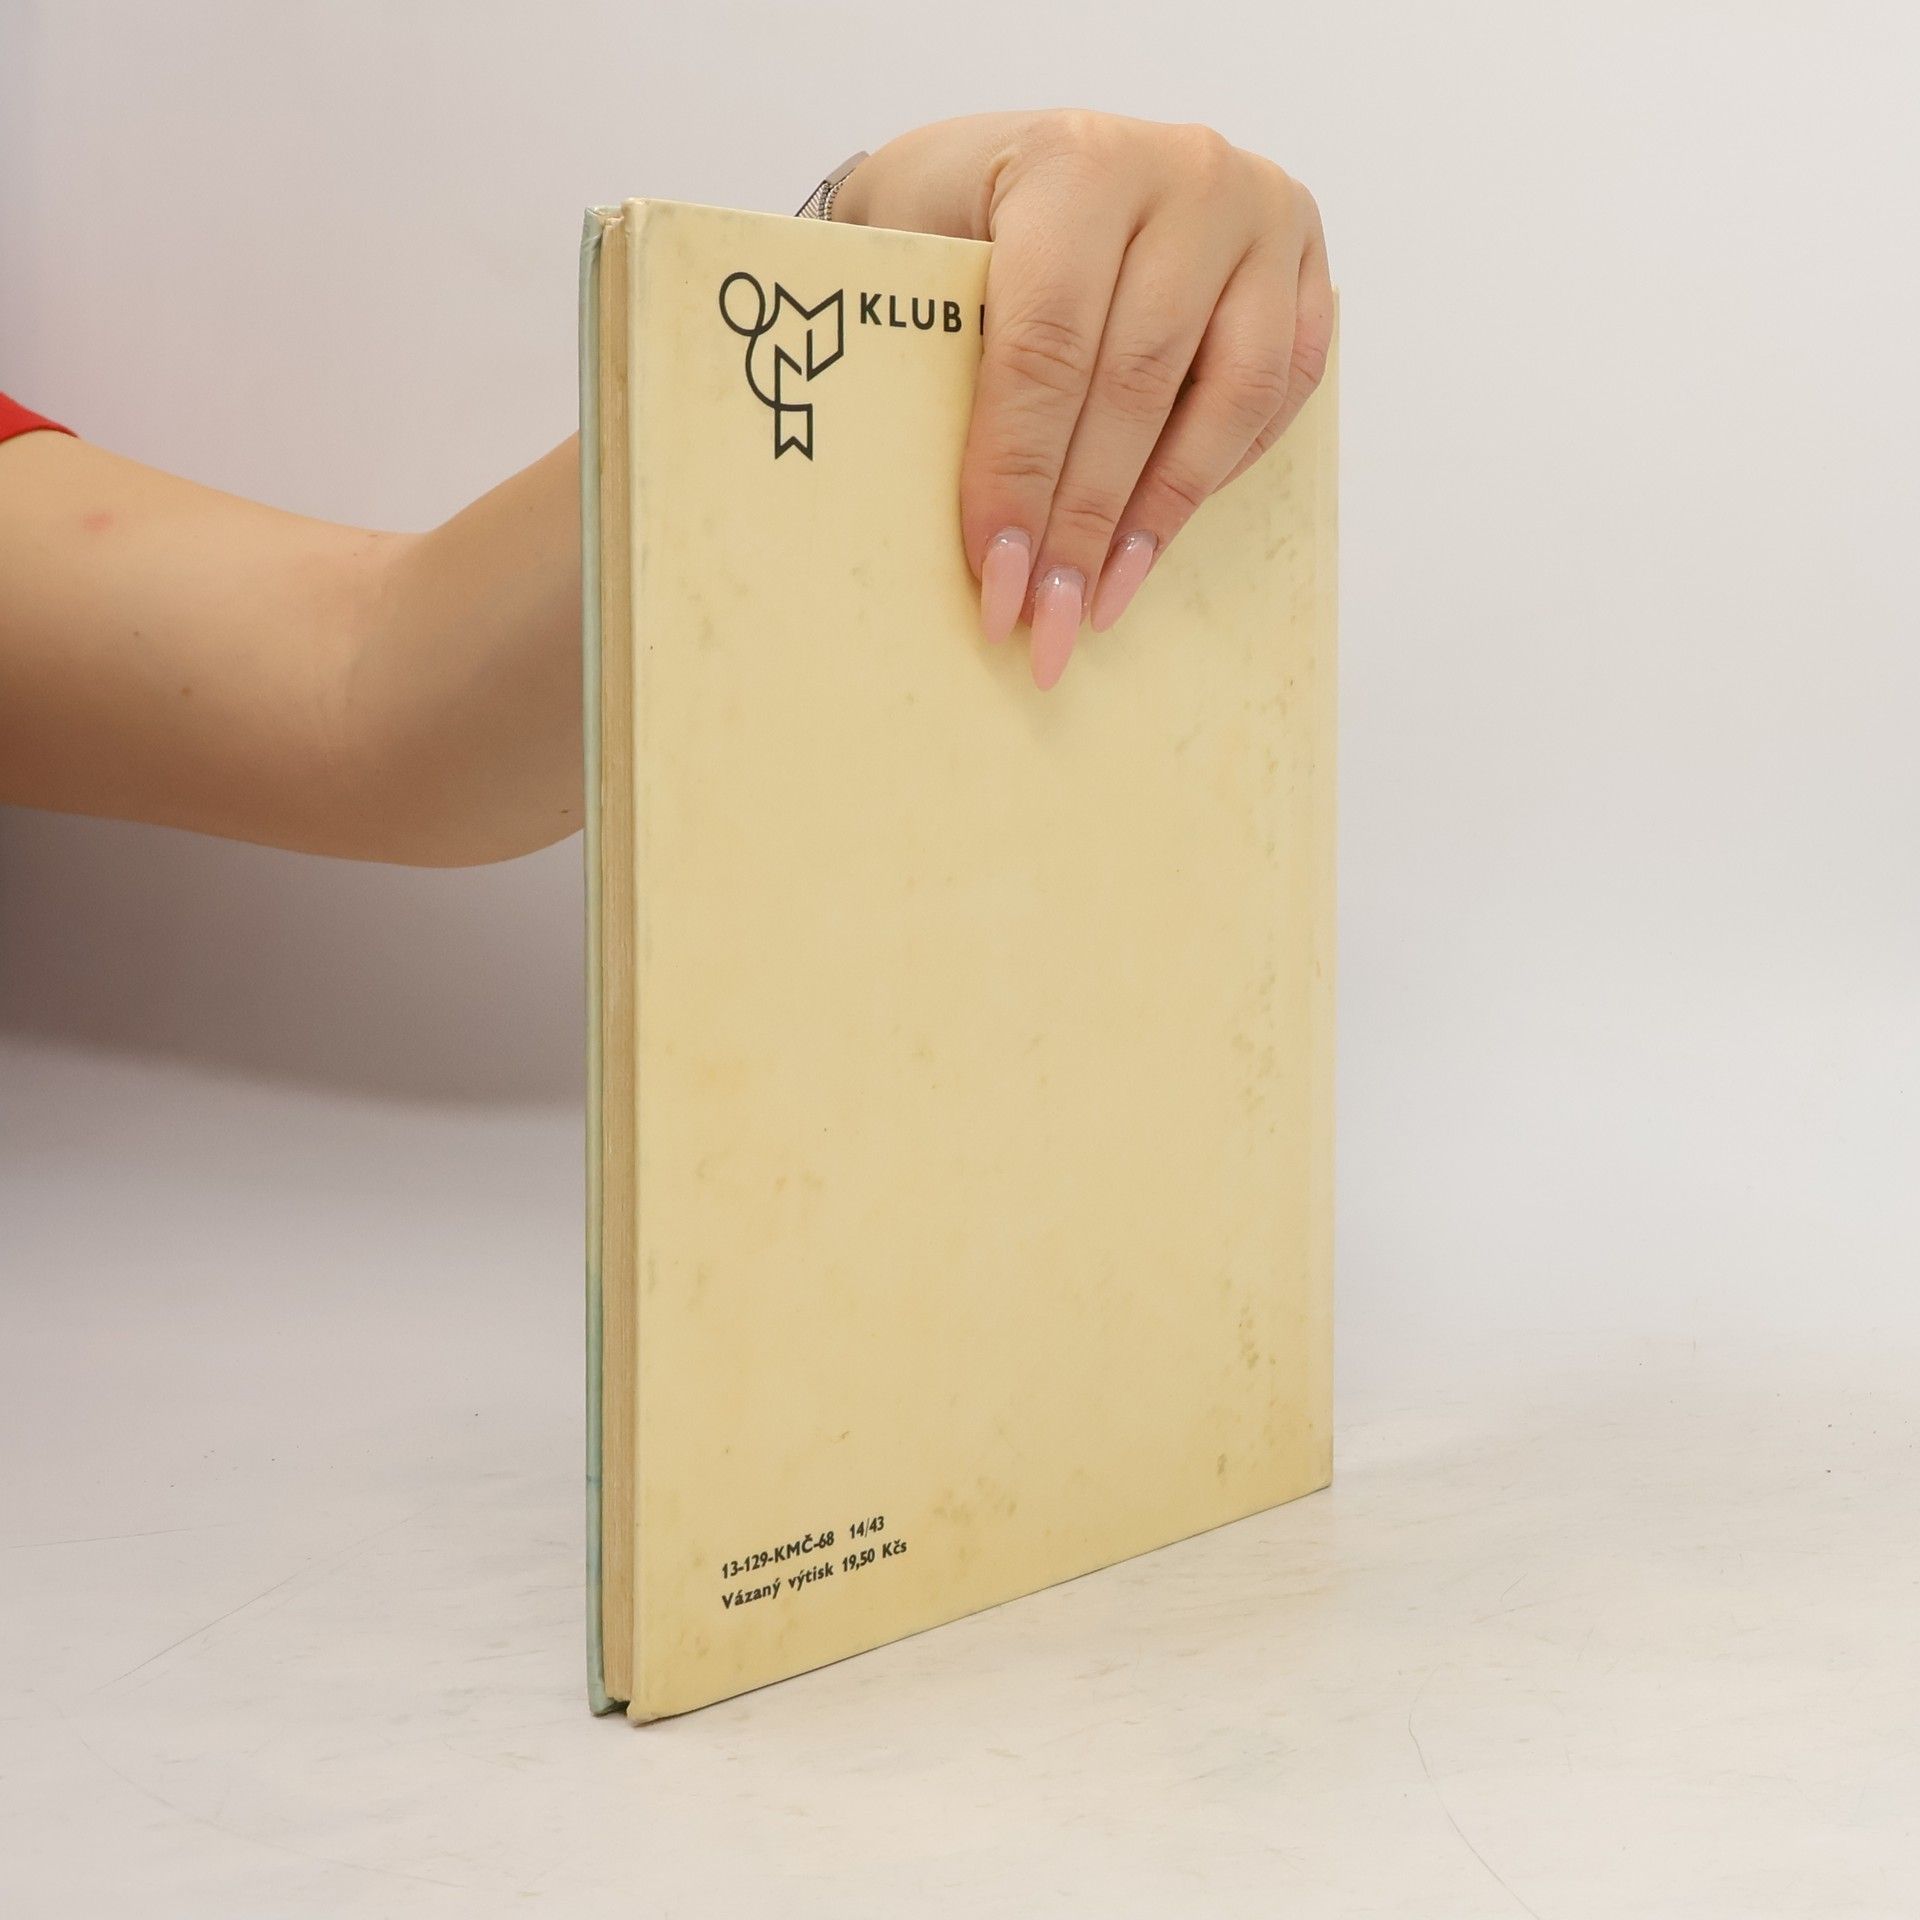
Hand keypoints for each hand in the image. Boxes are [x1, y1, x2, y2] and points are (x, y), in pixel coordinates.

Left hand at [832, 110, 1332, 689]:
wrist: (1024, 161)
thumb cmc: (959, 217)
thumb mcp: (915, 251)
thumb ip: (936, 359)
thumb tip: (974, 529)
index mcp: (1078, 165)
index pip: (1050, 345)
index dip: (1021, 474)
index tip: (997, 577)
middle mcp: (1188, 178)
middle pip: (1139, 383)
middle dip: (1084, 522)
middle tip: (1046, 620)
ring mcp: (1261, 220)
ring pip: (1232, 395)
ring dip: (1160, 517)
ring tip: (1103, 600)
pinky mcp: (1307, 268)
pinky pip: (1280, 395)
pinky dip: (1217, 475)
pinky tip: (1154, 537)